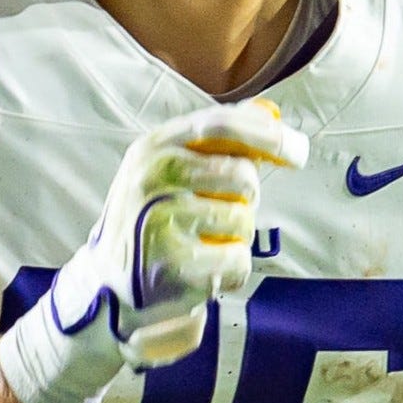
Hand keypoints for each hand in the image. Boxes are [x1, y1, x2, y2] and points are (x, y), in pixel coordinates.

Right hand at [0, 101, 307, 402]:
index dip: (268, 136)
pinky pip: (239, 260)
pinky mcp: (176, 265)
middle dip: (245, 200)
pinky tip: (203, 273)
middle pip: (244, 177)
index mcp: (152, 148)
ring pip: (244, 220)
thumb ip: (215, 143)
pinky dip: (230, 271)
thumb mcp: (165, 171)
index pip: (221, 126)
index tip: (298, 152)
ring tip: (201, 247)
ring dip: (235, 239)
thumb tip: (272, 114)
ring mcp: (162, 221)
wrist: (104, 288)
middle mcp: (153, 178)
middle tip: (215, 219)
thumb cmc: (147, 222)